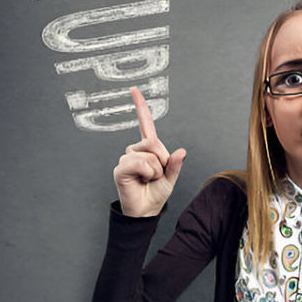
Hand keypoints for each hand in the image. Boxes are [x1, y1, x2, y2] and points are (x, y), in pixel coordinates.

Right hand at [113, 87, 186, 216]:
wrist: (145, 212)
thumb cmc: (155, 194)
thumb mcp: (171, 178)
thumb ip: (175, 164)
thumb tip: (181, 151)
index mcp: (148, 150)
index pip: (145, 124)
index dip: (140, 106)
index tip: (134, 90)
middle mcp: (135, 151)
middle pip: (154, 143)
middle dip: (162, 160)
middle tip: (156, 175)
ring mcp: (126, 159)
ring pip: (149, 155)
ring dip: (155, 170)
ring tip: (148, 180)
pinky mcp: (120, 169)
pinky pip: (138, 163)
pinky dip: (146, 173)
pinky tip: (141, 180)